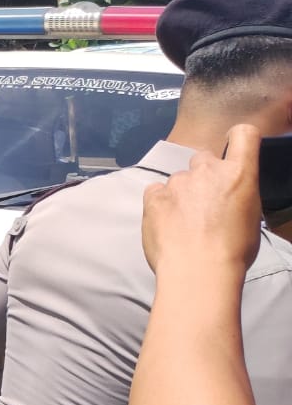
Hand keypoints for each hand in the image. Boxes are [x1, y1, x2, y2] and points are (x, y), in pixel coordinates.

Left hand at [142, 124, 262, 275]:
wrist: (198, 270)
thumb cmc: (231, 251)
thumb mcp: (250, 218)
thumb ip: (237, 196)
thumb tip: (228, 199)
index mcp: (240, 174)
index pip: (244, 135)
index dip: (238, 138)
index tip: (233, 148)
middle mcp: (208, 170)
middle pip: (203, 158)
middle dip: (204, 174)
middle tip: (203, 201)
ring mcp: (178, 182)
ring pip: (178, 179)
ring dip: (180, 194)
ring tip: (182, 222)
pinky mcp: (153, 196)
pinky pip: (155, 191)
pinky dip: (159, 202)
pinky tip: (165, 222)